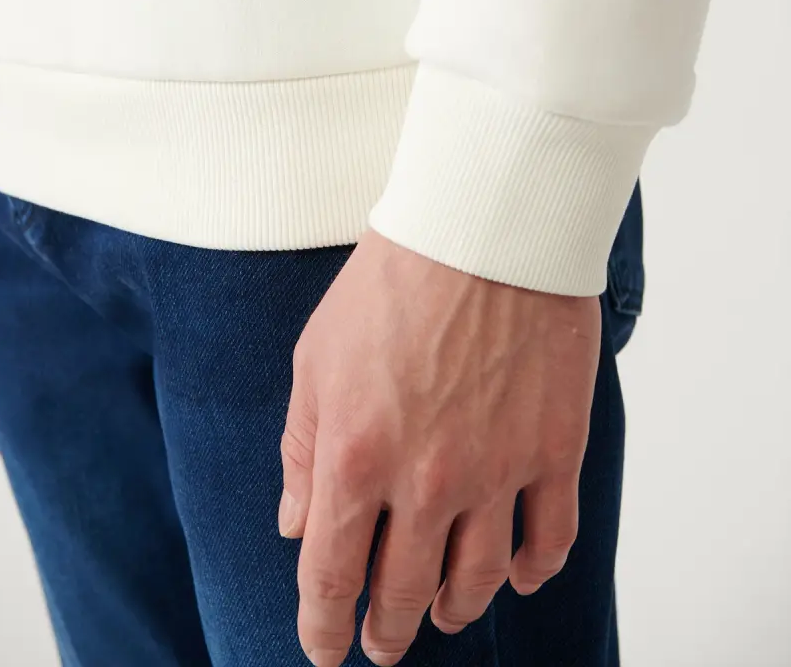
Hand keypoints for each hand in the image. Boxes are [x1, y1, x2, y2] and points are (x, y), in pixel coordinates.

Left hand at [279, 230, 600, 666]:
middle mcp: (426, 481)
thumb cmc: (392, 281)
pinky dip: (533, 572)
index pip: (331, 574)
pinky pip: (550, 540)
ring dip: (453, 610)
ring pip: (477, 581)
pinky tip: (518, 578)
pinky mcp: (556, 449)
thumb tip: (294, 522)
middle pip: (402, 592)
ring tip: (441, 616)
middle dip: (385, 633)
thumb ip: (301, 446)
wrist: (482, 225)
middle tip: (381, 647)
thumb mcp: (316, 356)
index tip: (324, 649)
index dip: (323, 625)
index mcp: (355, 458)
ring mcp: (497, 470)